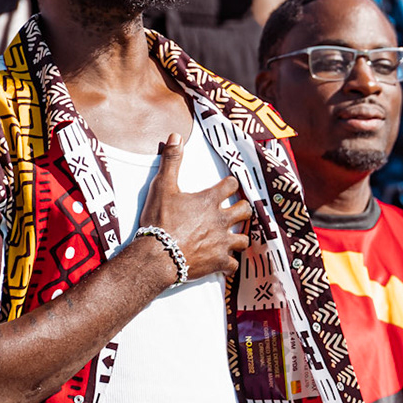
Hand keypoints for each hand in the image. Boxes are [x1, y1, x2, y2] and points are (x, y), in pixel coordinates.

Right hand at [137, 133, 251, 280]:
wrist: (157, 255)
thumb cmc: (159, 221)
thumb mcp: (162, 186)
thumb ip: (171, 161)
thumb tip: (176, 137)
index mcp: (209, 201)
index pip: (231, 185)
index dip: (230, 184)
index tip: (228, 185)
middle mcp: (221, 221)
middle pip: (245, 211)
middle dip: (242, 209)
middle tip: (236, 210)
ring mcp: (222, 243)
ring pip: (243, 240)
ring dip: (239, 238)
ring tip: (233, 237)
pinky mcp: (218, 263)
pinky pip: (233, 265)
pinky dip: (229, 264)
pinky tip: (224, 263)